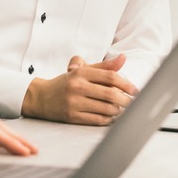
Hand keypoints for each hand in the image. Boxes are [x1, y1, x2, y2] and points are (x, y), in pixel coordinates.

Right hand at [21, 53, 136, 125]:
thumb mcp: (82, 70)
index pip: (110, 76)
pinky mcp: (72, 117)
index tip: (135, 90)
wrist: (41, 97)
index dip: (126, 84)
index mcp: (81, 73)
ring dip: (119, 111)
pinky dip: (109, 119)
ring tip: (122, 109)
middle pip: (111, 94)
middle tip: (134, 103)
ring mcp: (74, 102)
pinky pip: (98, 120)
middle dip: (127, 100)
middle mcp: (77, 86)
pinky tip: (111, 117)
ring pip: (106, 109)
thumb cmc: (66, 83)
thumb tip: (123, 58)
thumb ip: (103, 66)